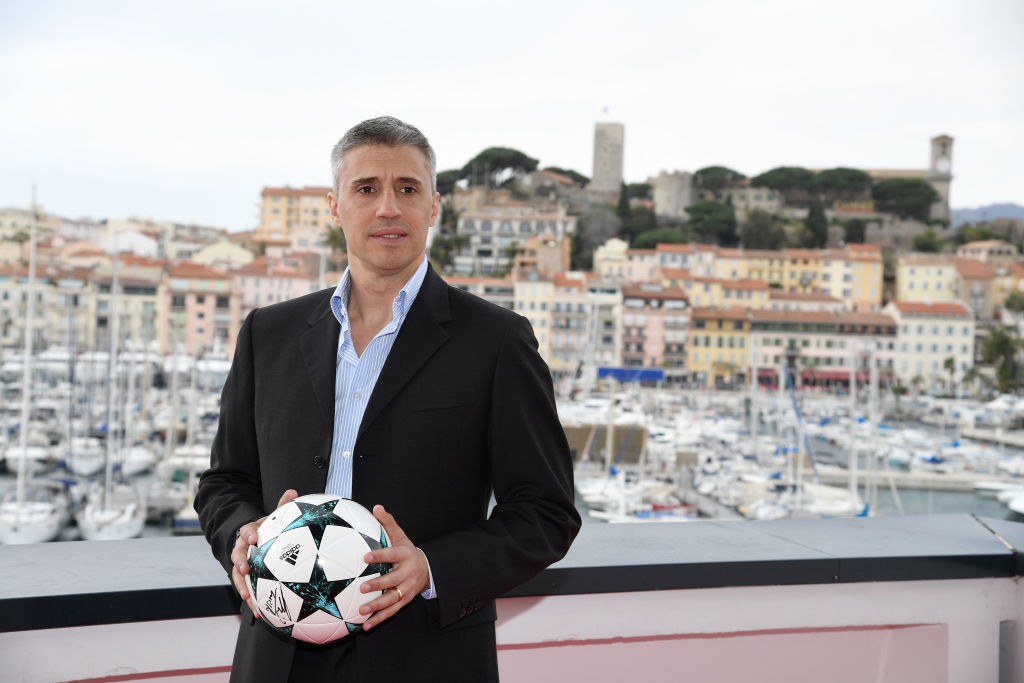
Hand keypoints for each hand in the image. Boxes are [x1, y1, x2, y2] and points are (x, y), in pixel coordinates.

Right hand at [230, 488, 297, 619]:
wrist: (253, 542)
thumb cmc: (268, 529)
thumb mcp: (274, 518)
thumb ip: (282, 506)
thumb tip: (293, 490)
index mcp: (251, 532)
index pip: (247, 530)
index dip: (249, 533)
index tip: (254, 538)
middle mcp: (243, 548)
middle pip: (237, 554)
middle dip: (239, 562)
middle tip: (245, 568)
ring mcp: (241, 564)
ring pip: (238, 575)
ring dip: (241, 585)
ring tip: (247, 596)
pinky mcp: (245, 579)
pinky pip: (247, 589)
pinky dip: (251, 601)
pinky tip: (259, 613)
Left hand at [359, 505, 429, 629]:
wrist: (425, 569)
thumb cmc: (406, 550)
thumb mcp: (400, 535)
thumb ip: (387, 523)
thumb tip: (376, 507)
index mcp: (405, 555)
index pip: (392, 555)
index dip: (380, 556)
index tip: (365, 557)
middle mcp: (408, 573)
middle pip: (392, 580)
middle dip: (377, 584)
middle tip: (362, 586)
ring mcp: (407, 588)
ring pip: (392, 599)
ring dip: (376, 606)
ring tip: (361, 610)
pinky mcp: (404, 600)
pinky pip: (391, 611)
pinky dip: (379, 619)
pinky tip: (365, 625)